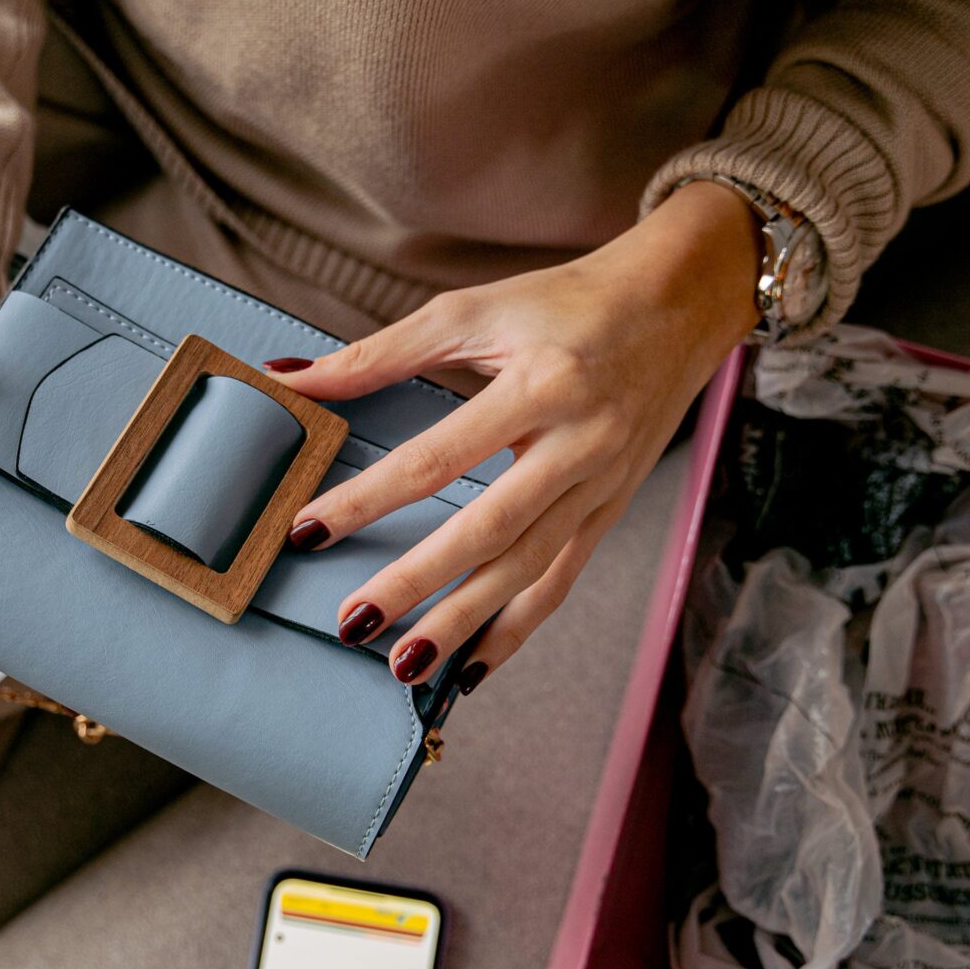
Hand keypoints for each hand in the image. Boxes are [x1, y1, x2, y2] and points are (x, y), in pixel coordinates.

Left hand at [268, 181, 761, 690]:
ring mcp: (599, 484)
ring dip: (464, 623)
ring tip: (405, 664)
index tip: (309, 530)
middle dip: (415, 583)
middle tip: (353, 623)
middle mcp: (576, 443)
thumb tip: (290, 378)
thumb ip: (378, 354)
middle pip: (485, 530)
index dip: (367, 498)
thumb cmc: (568, 302)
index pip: (434, 458)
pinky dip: (516, 628)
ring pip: (525, 569)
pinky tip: (473, 667)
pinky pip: (561, 580)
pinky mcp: (610, 508)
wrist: (679, 303)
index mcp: (538, 385)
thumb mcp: (473, 310)